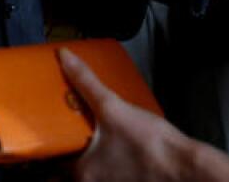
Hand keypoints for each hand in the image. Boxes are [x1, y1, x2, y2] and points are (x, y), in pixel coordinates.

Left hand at [58, 48, 228, 181]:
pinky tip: (116, 152)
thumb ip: (86, 82)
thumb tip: (66, 58)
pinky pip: (111, 177)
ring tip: (92, 143)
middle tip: (67, 140)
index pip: (49, 171)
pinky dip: (108, 168)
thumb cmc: (151, 144)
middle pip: (68, 175)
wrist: (185, 168)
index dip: (44, 158)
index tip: (43, 145)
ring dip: (89, 163)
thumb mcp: (113, 107)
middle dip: (66, 159)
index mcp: (82, 172)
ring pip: (91, 177)